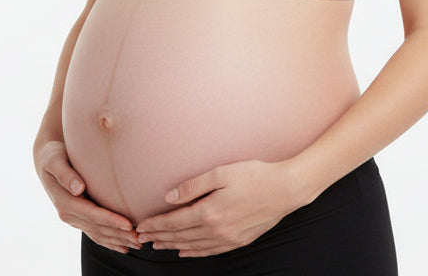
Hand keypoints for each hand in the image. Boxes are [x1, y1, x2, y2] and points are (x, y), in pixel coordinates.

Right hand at [33, 138, 139, 253]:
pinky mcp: (78, 218)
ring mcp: (73, 218)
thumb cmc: (53, 156)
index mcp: (64, 202)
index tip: (128, 224)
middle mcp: (68, 214)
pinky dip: (109, 242)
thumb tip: (78, 189)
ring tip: (137, 245)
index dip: (110, 220)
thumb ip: (66, 174)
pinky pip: (95, 233)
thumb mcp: (55, 161)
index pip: (91, 215)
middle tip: (140, 239)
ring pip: (98, 234)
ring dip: (117, 241)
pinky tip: (123, 247)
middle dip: (118, 235)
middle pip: (97, 228)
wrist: (47, 160)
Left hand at [134, 159, 306, 257]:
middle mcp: (217, 230)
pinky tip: (186, 251)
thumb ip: (193, 186)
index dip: (156, 226)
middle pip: (180, 237)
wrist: (286, 189)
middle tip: (143, 238)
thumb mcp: (221, 173)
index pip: (174, 223)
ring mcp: (229, 238)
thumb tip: (169, 197)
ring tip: (159, 246)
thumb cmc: (254, 175)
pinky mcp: (240, 241)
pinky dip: (195, 253)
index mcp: (209, 212)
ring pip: (194, 247)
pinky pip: (211, 252)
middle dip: (159, 238)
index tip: (141, 227)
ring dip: (173, 246)